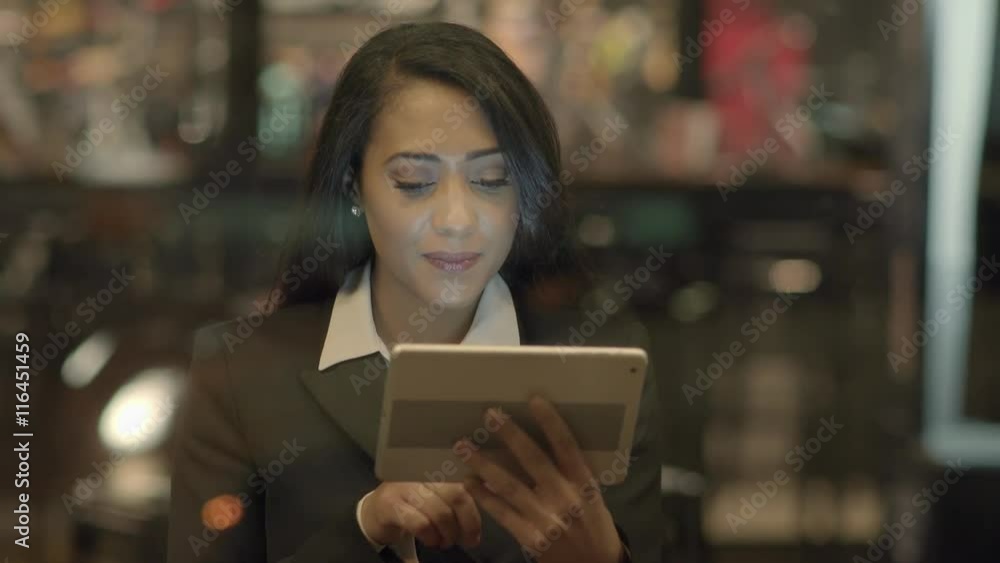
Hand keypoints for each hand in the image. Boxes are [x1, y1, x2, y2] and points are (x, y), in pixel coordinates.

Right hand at [359, 481, 482, 549]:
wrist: (373, 511)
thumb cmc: (412, 502)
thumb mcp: (436, 494)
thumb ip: (459, 493)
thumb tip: (490, 488)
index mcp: (438, 467)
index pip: (466, 485)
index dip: (474, 512)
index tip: (476, 535)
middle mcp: (422, 471)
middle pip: (457, 495)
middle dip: (466, 524)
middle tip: (465, 542)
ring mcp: (405, 485)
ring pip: (440, 512)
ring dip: (447, 534)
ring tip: (444, 543)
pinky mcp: (391, 503)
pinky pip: (419, 523)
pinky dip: (429, 537)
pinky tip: (430, 541)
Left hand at [457, 395, 623, 562]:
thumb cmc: (594, 526)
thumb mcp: (592, 497)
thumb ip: (571, 474)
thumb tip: (542, 441)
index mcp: (584, 485)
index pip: (567, 447)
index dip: (551, 423)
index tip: (534, 400)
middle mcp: (565, 498)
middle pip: (534, 460)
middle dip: (510, 436)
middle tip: (489, 414)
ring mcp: (545, 519)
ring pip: (510, 486)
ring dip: (484, 464)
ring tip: (463, 446)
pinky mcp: (530, 538)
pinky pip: (502, 513)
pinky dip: (484, 497)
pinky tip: (468, 481)